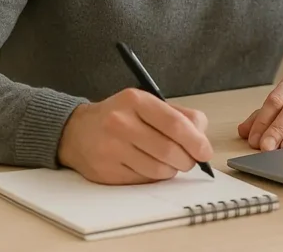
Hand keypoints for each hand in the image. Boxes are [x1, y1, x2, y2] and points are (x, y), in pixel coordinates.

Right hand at [57, 87, 212, 184]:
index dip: (196, 141)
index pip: (174, 123)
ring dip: (171, 170)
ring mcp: (111, 148)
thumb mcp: (146, 104)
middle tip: (189, 161)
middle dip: (187, 160)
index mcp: (135, 101)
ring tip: (167, 162)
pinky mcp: (106, 171)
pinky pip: (143, 180)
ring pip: (158, 169)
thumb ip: (178, 115)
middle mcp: (121, 122)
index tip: (205, 152)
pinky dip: (153, 177)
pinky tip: (148, 166)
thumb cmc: (120, 117)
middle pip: (169, 150)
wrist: (77, 131)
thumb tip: (202, 135)